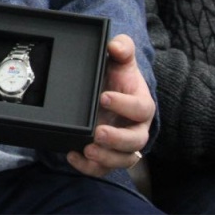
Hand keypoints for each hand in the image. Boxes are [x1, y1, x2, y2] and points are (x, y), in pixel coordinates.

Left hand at [68, 35, 153, 176]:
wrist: (110, 92)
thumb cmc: (117, 77)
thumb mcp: (120, 60)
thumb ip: (122, 48)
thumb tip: (117, 45)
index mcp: (141, 105)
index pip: (141, 108)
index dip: (125, 105)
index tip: (104, 96)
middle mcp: (136, 128)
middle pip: (136, 141)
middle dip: (117, 139)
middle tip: (97, 132)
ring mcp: (122, 145)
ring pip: (123, 159)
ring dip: (106, 158)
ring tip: (87, 150)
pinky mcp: (107, 155)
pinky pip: (102, 169)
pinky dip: (89, 167)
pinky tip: (73, 155)